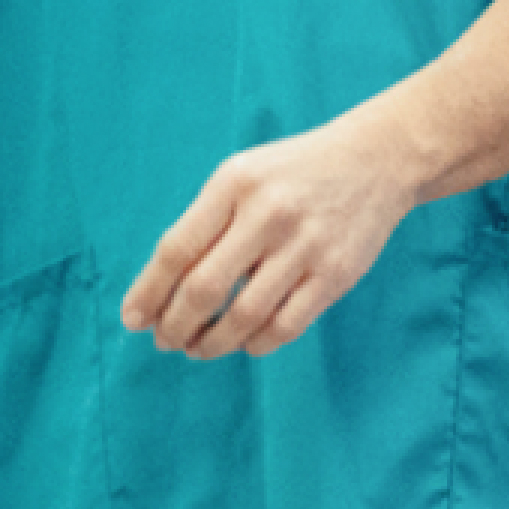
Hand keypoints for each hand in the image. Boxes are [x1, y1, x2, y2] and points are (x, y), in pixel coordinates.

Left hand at [120, 109, 423, 357]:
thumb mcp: (241, 175)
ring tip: (197, 347)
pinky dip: (256, 344)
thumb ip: (204, 223)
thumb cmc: (291, 174)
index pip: (177, 249)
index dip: (148, 292)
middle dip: (174, 326)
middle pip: (204, 289)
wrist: (375, 160)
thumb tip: (160, 290)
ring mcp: (304, 246)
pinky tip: (244, 342)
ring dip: (211, 343)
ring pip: (243, 317)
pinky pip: (285, 327)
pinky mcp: (335, 275)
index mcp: (234, 184)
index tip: (133, 319)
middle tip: (164, 340)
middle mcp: (268, 214)